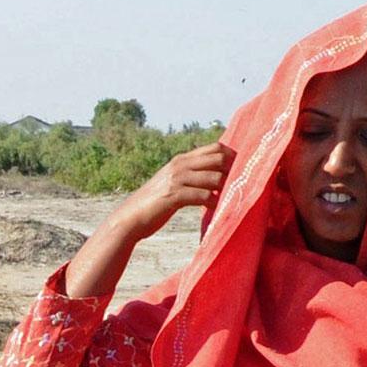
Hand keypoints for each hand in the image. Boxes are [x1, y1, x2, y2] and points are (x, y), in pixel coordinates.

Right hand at [111, 141, 229, 241]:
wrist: (129, 218)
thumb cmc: (152, 204)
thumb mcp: (170, 183)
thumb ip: (188, 176)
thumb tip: (213, 179)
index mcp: (180, 160)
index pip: (215, 147)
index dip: (231, 157)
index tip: (237, 171)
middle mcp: (180, 166)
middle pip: (218, 157)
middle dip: (232, 170)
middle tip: (235, 185)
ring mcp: (177, 180)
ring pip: (215, 177)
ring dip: (224, 189)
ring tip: (227, 199)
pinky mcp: (175, 196)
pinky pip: (204, 196)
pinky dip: (214, 203)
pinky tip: (215, 210)